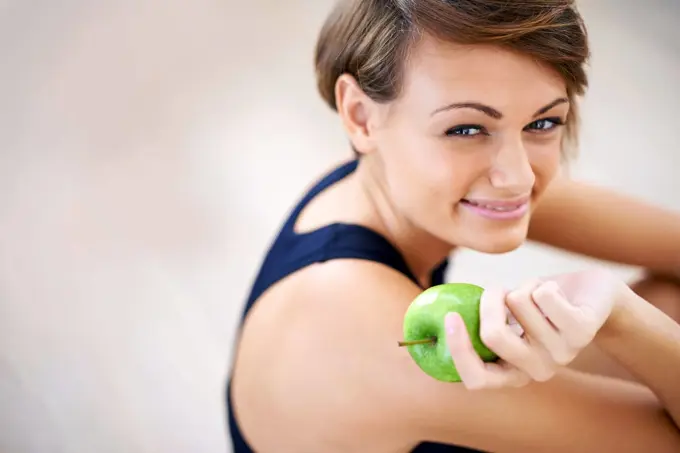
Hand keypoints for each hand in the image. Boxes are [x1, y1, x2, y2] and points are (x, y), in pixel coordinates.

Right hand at [444, 270, 622, 389]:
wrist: (592, 296)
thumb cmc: (539, 305)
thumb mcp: (506, 317)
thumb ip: (480, 320)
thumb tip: (438, 311)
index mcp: (513, 372)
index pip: (476, 379)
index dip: (458, 350)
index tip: (450, 317)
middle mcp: (536, 370)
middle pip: (493, 336)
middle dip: (488, 300)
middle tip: (494, 288)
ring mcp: (561, 354)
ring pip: (518, 304)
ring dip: (523, 287)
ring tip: (537, 293)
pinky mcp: (582, 331)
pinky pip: (544, 296)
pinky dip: (541, 283)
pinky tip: (556, 292)